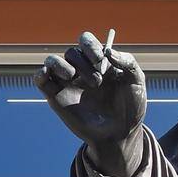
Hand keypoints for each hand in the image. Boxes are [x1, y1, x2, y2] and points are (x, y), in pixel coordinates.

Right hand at [34, 31, 147, 176]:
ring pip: (53, 60)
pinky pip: (41, 79)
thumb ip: (128, 62)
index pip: (86, 41)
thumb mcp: (137, 82)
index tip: (100, 60)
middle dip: (83, 63)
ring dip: (61, 65)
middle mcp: (81, 69)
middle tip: (97, 82)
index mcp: (98, 61)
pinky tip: (47, 75)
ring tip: (73, 78)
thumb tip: (108, 50)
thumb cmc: (130, 108)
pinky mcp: (56, 97)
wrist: (120, 135)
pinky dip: (40, 73)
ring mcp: (68, 83)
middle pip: (72, 52)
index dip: (90, 46)